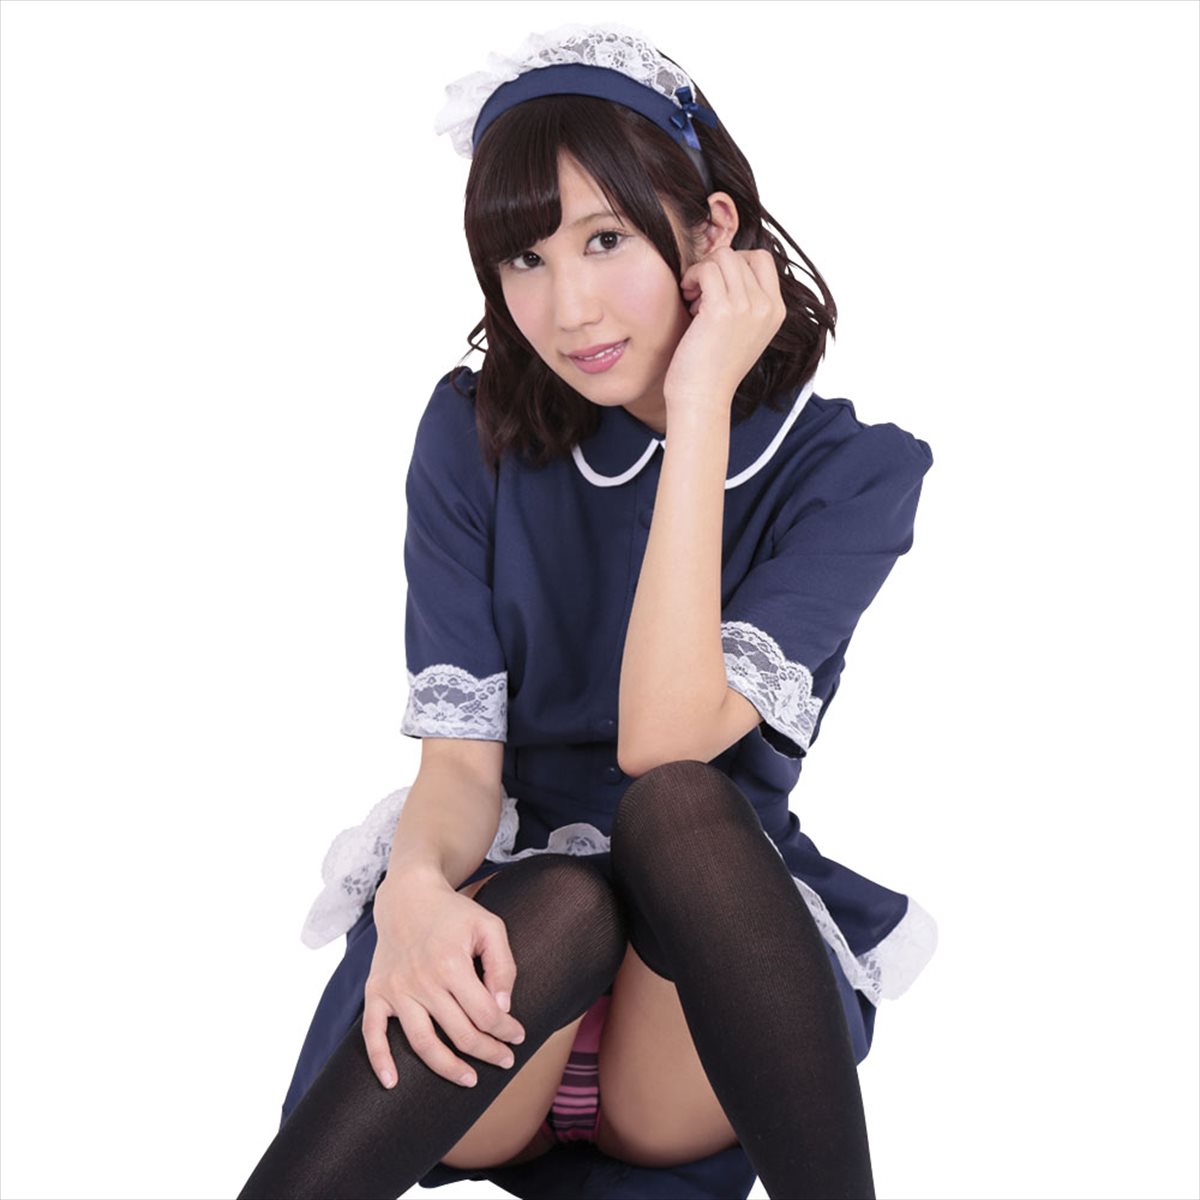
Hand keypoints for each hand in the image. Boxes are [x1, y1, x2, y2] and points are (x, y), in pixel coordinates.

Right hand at [363, 874, 526, 1089]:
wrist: (407, 896)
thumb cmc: (454, 913)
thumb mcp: (489, 927)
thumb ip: (502, 966)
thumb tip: (503, 1007)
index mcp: (452, 965)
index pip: (485, 1014)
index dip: (506, 1030)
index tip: (518, 1036)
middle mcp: (422, 981)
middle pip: (460, 1034)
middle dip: (488, 1052)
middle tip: (505, 1061)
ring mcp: (397, 989)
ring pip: (423, 1043)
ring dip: (448, 1068)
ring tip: (469, 1080)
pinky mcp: (377, 992)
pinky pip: (372, 1033)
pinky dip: (379, 1060)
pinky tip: (392, 1083)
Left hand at [663, 246, 786, 410]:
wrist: (703, 399)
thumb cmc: (715, 367)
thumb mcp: (744, 331)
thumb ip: (747, 301)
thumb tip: (728, 265)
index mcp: (776, 310)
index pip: (762, 259)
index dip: (734, 263)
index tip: (717, 287)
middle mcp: (767, 306)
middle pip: (738, 255)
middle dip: (714, 268)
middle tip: (700, 295)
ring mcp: (747, 306)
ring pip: (722, 257)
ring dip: (702, 271)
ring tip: (693, 298)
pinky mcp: (722, 310)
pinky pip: (706, 269)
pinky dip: (692, 277)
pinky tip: (688, 299)